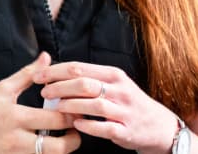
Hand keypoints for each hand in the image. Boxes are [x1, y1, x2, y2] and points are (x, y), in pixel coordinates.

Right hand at [0, 52, 80, 153]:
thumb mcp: (0, 90)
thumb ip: (26, 75)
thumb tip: (46, 57)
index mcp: (15, 116)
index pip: (57, 119)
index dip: (73, 114)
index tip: (77, 108)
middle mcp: (17, 140)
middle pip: (61, 145)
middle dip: (75, 136)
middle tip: (77, 126)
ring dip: (63, 148)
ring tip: (65, 137)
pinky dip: (46, 153)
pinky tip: (47, 144)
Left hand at [34, 61, 178, 153]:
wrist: (159, 125)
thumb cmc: (128, 102)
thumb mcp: (113, 83)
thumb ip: (88, 78)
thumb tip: (54, 72)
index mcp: (113, 75)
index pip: (79, 68)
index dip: (55, 71)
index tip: (38, 75)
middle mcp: (120, 90)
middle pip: (84, 83)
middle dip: (59, 87)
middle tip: (44, 92)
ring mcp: (124, 111)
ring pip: (94, 104)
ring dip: (71, 105)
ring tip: (56, 107)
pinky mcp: (126, 130)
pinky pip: (105, 127)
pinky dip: (88, 125)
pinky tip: (75, 123)